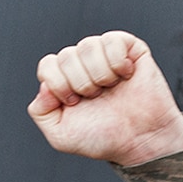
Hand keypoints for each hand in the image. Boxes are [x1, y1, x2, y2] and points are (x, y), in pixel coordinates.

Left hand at [27, 31, 182, 165]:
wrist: (142, 141)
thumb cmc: (106, 139)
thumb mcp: (61, 136)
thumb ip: (40, 112)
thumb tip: (44, 85)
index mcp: (65, 81)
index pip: (47, 65)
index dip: (58, 85)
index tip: (73, 103)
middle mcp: (83, 65)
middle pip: (66, 55)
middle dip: (81, 83)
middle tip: (97, 99)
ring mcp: (105, 55)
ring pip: (88, 45)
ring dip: (99, 74)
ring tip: (111, 89)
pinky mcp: (129, 49)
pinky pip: (112, 40)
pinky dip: (117, 62)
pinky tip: (125, 76)